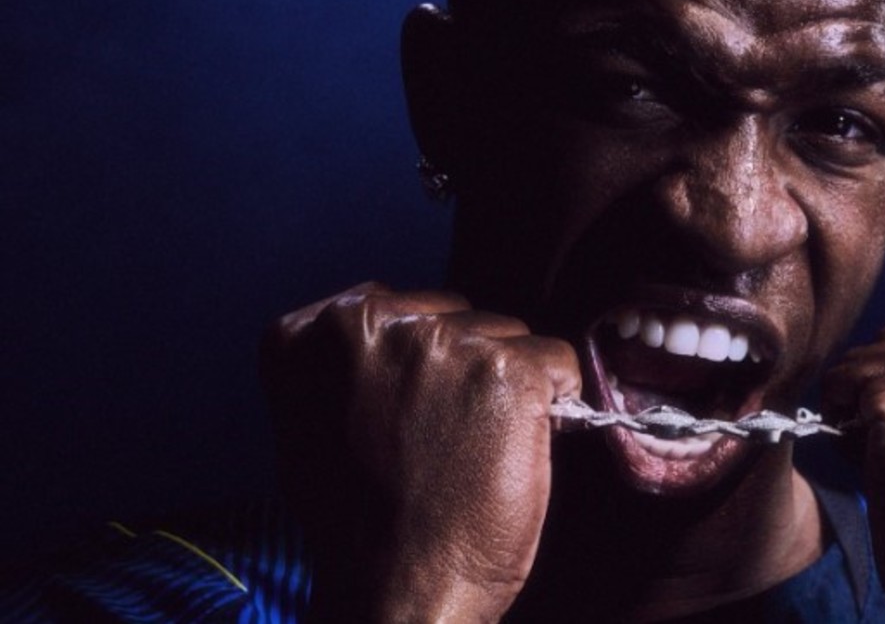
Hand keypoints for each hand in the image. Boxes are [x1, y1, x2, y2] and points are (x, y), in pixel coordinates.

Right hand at [260, 283, 580, 622]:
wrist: (397, 587)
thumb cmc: (362, 523)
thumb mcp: (320, 423)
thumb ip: (355, 366)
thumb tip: (411, 342)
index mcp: (316, 332)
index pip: (402, 307)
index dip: (425, 363)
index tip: (418, 409)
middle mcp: (373, 323)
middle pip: (459, 315)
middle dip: (466, 368)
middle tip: (448, 437)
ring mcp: (441, 342)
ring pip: (509, 337)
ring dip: (507, 388)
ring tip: (474, 450)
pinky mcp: (505, 370)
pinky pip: (558, 363)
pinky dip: (553, 404)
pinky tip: (513, 448)